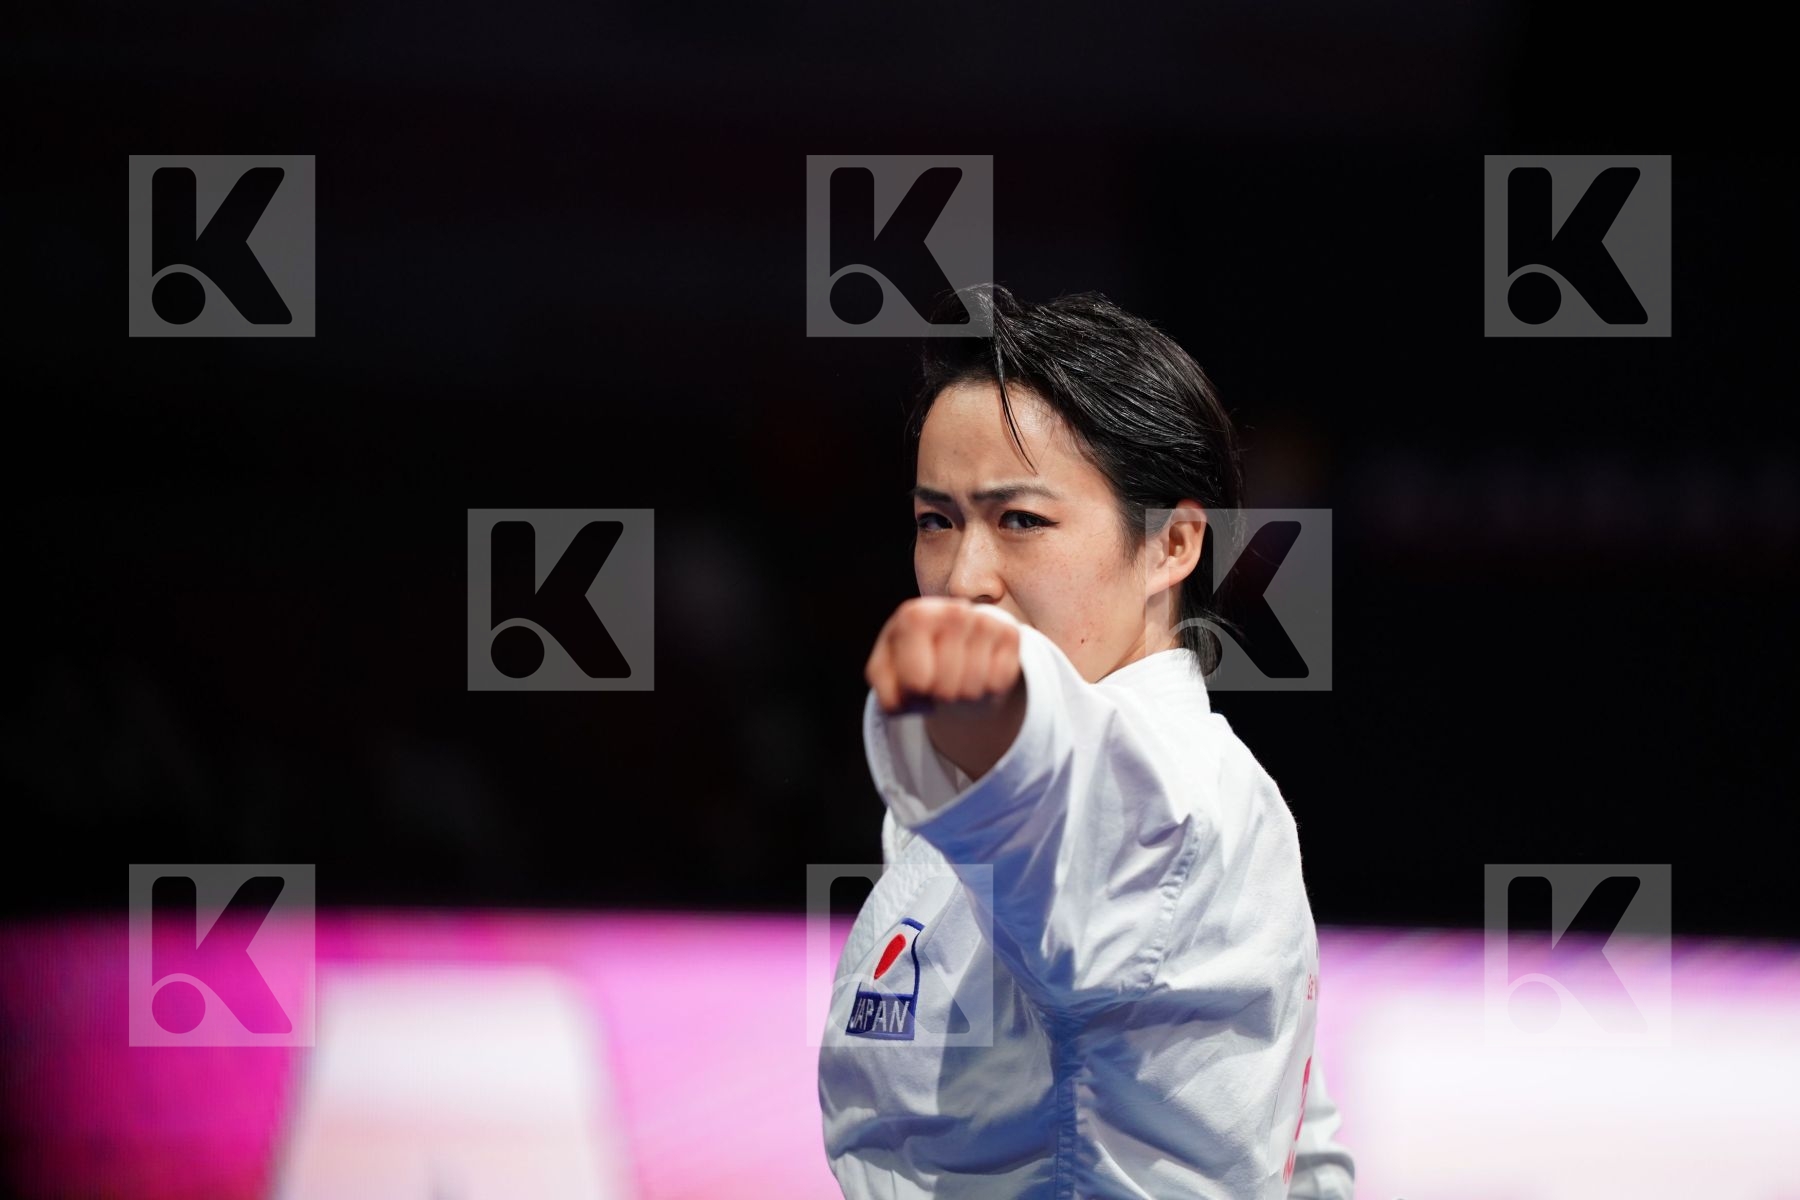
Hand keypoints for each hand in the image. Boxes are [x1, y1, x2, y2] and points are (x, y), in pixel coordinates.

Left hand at [864, 597, 1023, 716]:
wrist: (952, 642)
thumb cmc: (913, 661)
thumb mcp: (887, 676)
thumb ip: (888, 695)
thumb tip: (922, 698)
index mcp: (914, 616)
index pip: (916, 682)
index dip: (914, 699)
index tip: (914, 689)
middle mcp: (952, 610)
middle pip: (945, 689)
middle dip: (940, 698)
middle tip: (938, 685)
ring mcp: (984, 620)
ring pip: (973, 688)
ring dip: (963, 697)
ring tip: (956, 680)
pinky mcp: (1010, 633)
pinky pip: (999, 682)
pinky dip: (987, 690)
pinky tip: (978, 673)